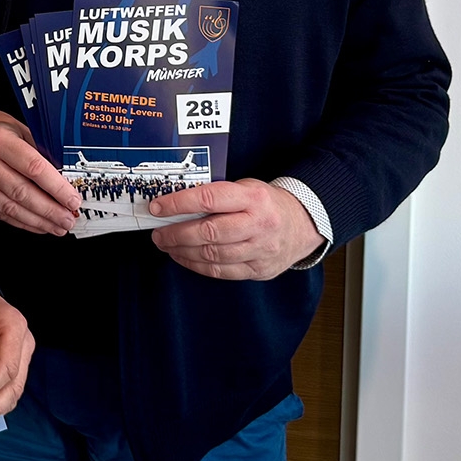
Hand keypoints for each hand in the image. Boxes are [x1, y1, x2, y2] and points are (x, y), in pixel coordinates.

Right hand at [0, 110, 79, 234]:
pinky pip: (0, 214)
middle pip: (22, 192)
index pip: (33, 168)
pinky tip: (37, 224)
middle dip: (50, 210)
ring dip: (38, 221)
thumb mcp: (22, 131)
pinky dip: (22, 222)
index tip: (71, 199)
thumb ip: (41, 153)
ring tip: (57, 225)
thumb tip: (66, 181)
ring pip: (11, 208)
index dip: (56, 188)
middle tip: (67, 218)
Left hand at [148, 179, 321, 279]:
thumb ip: (216, 195)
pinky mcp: (259, 270)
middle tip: (158, 233)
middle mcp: (259, 224)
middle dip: (176, 234)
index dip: (178, 204)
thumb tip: (175, 204)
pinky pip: (221, 271)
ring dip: (182, 251)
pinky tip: (184, 257)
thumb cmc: (265, 203)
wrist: (302, 225)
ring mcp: (261, 250)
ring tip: (166, 245)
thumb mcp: (245, 188)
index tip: (158, 208)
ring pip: (213, 255)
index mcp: (253, 198)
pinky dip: (197, 265)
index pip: (209, 199)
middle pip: (209, 232)